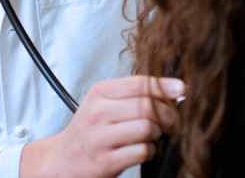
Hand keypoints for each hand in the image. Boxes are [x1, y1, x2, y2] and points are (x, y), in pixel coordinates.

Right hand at [20, 75, 184, 177]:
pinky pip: (142, 151)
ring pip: (147, 128)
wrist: (63, 159)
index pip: (138, 83)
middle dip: (166, 114)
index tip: (181, 88)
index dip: (164, 85)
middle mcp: (98, 113)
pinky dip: (149, 151)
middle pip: (146, 106)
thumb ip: (131, 95)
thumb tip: (172, 88)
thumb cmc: (88, 130)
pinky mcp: (106, 161)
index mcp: (99, 93)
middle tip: (169, 121)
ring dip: (157, 134)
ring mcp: (101, 138)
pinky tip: (142, 150)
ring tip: (152, 136)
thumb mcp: (102, 104)